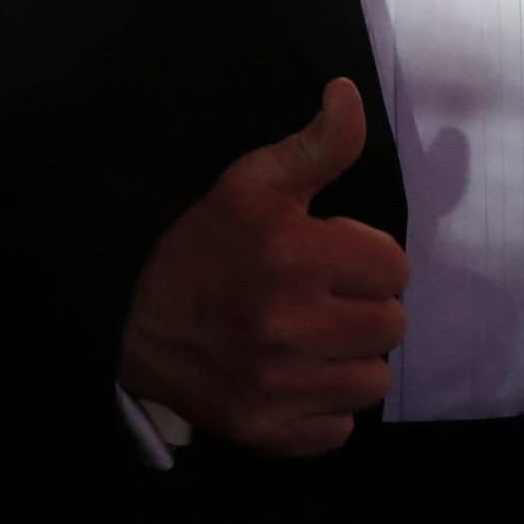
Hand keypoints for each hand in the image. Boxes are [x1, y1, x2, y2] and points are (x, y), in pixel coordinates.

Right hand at [118, 77, 408, 455]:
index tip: (327, 259)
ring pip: (372, 380)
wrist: (129, 322)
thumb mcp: (253, 182)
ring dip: (350, 360)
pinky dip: (323, 409)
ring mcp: (279, 384)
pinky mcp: (268, 430)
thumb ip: (318, 144)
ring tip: (311, 340)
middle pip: (391, 325)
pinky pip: (340, 428)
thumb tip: (348, 93)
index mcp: (294, 254)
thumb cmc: (204, 247)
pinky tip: (294, 380)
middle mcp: (289, 323)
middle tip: (320, 300)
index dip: (364, 259)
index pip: (394, 267)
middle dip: (362, 308)